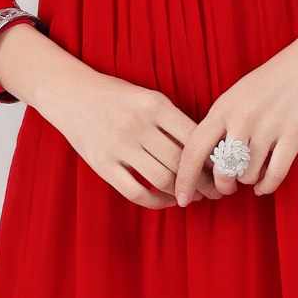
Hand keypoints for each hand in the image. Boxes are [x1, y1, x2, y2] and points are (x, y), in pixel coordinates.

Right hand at [34, 62, 229, 208]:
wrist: (72, 95)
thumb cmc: (118, 96)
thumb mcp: (149, 98)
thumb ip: (174, 121)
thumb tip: (209, 151)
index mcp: (154, 104)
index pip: (193, 137)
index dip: (212, 158)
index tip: (224, 169)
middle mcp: (137, 125)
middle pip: (181, 162)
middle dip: (204, 182)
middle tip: (217, 191)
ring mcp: (118, 146)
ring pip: (162, 179)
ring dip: (183, 193)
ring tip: (196, 196)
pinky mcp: (102, 165)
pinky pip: (136, 192)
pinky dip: (157, 202)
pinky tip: (169, 200)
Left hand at [172, 30, 297, 205]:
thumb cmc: (272, 80)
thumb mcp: (237, 95)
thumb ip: (220, 124)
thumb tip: (204, 162)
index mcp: (223, 107)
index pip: (194, 150)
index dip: (185, 179)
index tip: (182, 199)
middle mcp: (242, 117)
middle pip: (222, 170)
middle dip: (223, 186)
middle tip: (228, 186)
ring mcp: (269, 126)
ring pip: (249, 175)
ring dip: (249, 181)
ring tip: (253, 172)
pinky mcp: (295, 134)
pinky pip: (275, 174)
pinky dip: (267, 186)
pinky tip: (264, 186)